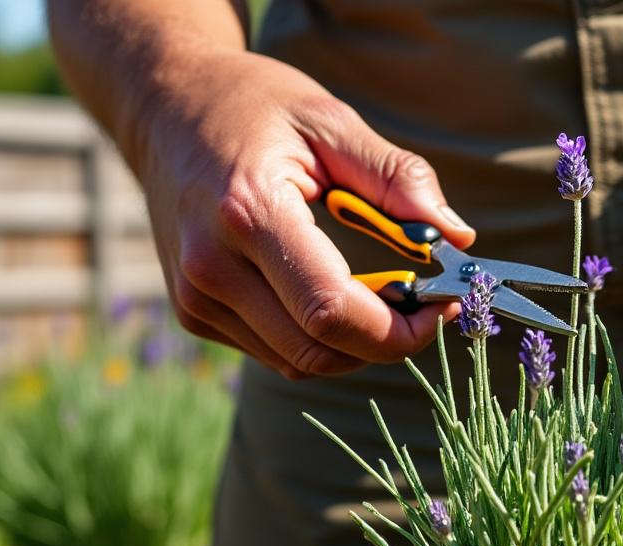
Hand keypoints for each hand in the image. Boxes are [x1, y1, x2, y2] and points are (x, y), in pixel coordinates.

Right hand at [131, 49, 473, 377]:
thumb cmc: (251, 106)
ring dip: (355, 344)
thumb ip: (398, 178)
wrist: (163, 106)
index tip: (442, 302)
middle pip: (319, 350)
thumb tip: (458, 236)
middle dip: (386, 340)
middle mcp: (210, 267)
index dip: (400, 327)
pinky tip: (335, 292)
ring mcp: (195, 297)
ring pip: (299, 362)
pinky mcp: (193, 313)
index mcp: (248, 213)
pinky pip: (275, 352)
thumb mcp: (330, 121)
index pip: (331, 311)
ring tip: (383, 293)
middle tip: (424, 303)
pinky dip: (318, 338)